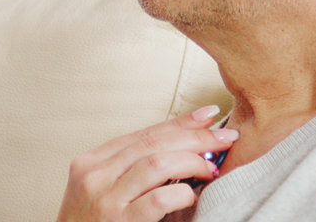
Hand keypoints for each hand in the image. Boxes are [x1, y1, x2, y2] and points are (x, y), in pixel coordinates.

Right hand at [55, 105, 237, 221]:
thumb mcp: (100, 192)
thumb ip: (127, 172)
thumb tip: (177, 151)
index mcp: (90, 163)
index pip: (142, 134)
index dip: (179, 122)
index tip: (208, 115)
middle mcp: (94, 175)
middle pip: (153, 143)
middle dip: (195, 137)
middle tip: (224, 137)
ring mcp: (105, 199)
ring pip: (157, 163)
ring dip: (193, 162)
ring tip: (211, 168)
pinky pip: (159, 199)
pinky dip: (182, 193)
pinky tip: (192, 194)